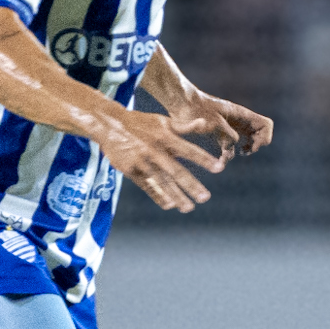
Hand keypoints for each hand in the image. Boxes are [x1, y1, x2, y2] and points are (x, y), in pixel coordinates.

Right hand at [96, 108, 227, 212]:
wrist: (110, 125)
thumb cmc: (140, 123)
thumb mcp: (162, 120)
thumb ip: (183, 126)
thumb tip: (204, 123)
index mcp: (165, 137)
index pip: (189, 150)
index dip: (204, 159)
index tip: (219, 168)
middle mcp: (155, 150)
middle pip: (176, 171)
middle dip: (191, 185)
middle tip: (205, 197)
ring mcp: (143, 162)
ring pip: (162, 182)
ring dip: (176, 196)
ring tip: (188, 208)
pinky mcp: (131, 170)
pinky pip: (147, 185)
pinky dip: (157, 195)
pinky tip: (168, 205)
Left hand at [172, 90, 272, 157]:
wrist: (180, 103)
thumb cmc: (195, 110)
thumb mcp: (213, 122)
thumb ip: (226, 133)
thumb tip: (234, 144)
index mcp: (240, 114)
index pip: (265, 124)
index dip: (264, 137)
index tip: (251, 145)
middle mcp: (238, 120)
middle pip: (259, 132)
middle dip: (256, 145)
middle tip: (244, 151)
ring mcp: (230, 126)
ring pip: (246, 140)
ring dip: (243, 150)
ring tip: (232, 155)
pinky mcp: (219, 133)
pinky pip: (231, 145)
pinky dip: (229, 153)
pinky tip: (221, 158)